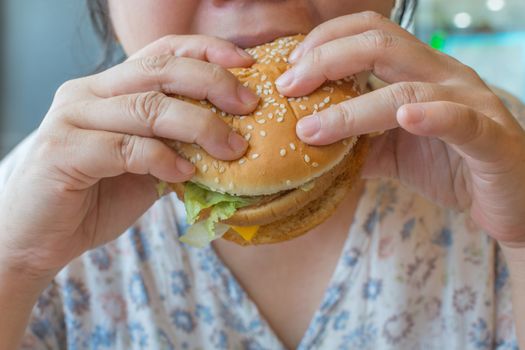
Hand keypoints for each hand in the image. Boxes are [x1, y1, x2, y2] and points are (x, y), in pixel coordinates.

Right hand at [0, 35, 258, 278]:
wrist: (38, 238)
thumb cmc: (95, 198)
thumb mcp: (145, 166)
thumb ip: (176, 147)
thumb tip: (232, 142)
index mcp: (110, 88)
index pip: (162, 52)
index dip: (207, 51)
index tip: (248, 65)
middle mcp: (89, 92)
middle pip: (160, 71)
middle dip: (213, 83)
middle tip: (250, 105)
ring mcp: (73, 118)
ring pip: (147, 107)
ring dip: (199, 126)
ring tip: (233, 148)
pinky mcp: (64, 151)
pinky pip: (126, 148)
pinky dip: (163, 160)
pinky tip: (185, 175)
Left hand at [276, 12, 524, 245]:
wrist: (506, 200)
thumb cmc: (449, 167)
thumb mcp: (392, 152)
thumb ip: (356, 143)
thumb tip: (307, 146)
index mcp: (419, 72)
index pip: (370, 33)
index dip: (326, 41)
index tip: (290, 69)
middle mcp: (443, 77)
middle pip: (381, 44)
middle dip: (327, 59)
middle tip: (287, 86)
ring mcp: (470, 103)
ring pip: (407, 88)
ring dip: (352, 109)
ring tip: (310, 128)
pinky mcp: (491, 138)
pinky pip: (460, 120)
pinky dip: (431, 116)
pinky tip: (404, 118)